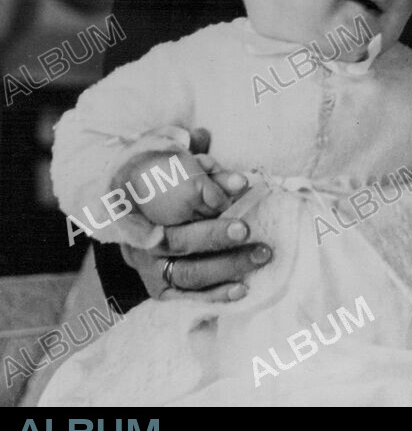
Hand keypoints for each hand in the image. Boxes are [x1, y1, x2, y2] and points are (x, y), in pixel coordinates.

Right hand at [120, 128, 272, 301]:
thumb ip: (187, 156)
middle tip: (246, 228)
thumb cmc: (158, 188)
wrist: (132, 220)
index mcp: (137, 210)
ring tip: (260, 254)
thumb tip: (202, 134)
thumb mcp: (167, 166)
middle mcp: (141, 244)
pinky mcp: (161, 290)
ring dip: (226, 265)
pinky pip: (190, 296)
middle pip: (177, 242)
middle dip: (213, 236)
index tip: (205, 209)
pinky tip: (243, 288)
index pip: (157, 211)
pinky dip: (216, 293)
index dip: (169, 215)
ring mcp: (150, 270)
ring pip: (188, 273)